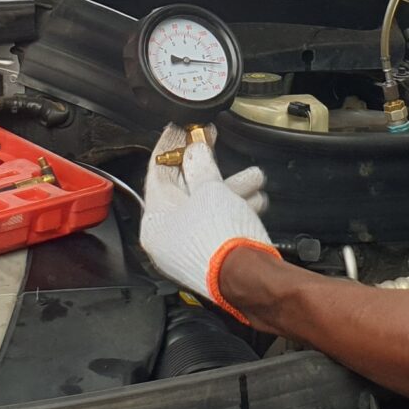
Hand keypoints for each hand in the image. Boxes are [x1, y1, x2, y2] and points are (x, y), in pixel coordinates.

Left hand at [138, 124, 275, 316]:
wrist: (250, 279)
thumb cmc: (222, 241)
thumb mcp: (209, 190)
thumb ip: (200, 165)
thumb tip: (195, 151)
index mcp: (155, 221)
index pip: (157, 172)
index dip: (171, 146)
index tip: (181, 130)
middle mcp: (167, 238)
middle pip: (183, 189)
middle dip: (206, 165)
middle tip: (212, 142)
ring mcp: (188, 249)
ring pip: (206, 206)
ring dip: (229, 186)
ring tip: (251, 176)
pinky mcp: (210, 257)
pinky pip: (217, 223)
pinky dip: (233, 208)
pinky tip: (253, 199)